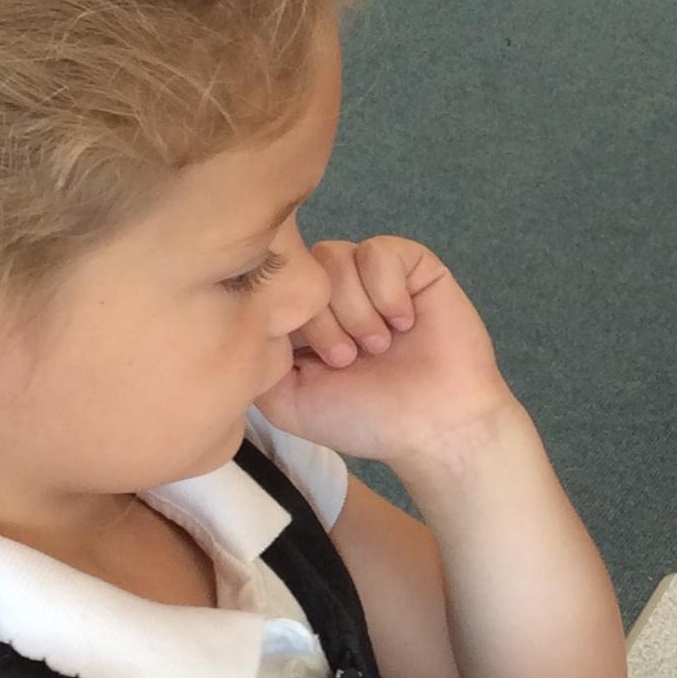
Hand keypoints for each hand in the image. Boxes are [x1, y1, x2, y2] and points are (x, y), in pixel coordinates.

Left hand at [257, 237, 516, 466]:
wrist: (436, 427)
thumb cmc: (366, 419)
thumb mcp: (288, 402)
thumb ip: (255, 359)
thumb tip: (240, 316)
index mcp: (303, 318)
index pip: (274, 287)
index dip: (291, 321)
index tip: (317, 365)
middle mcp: (334, 291)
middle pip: (304, 270)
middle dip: (324, 319)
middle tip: (350, 360)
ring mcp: (372, 276)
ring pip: (337, 257)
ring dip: (356, 309)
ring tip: (379, 346)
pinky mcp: (412, 265)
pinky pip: (380, 251)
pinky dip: (387, 290)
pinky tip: (403, 321)